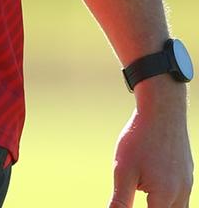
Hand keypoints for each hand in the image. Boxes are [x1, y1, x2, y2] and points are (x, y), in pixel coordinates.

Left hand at [109, 83, 192, 206]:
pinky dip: (167, 196)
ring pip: (178, 207)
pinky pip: (181, 194)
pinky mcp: (187, 171)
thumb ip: (120, 200)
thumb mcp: (123, 170)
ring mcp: (187, 182)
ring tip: (145, 191)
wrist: (162, 109)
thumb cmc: (139, 138)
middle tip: (139, 192)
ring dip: (160, 204)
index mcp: (165, 197)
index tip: (127, 202)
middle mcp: (181, 193)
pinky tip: (153, 182)